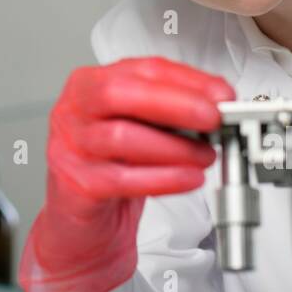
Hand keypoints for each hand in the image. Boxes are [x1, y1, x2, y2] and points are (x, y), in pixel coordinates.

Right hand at [18, 57, 232, 291]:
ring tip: (205, 155)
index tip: (220, 93)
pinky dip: (164, 178)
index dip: (186, 80)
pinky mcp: (77, 185)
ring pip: (121, 137)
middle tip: (213, 117)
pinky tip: (189, 178)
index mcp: (90, 85)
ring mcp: (70, 148)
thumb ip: (169, 112)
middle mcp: (74, 112)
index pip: (140, 69)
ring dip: (174, 146)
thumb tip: (215, 104)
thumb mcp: (138, 128)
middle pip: (118, 93)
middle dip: (175, 103)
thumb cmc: (110, 166)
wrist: (81, 222)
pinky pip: (123, 180)